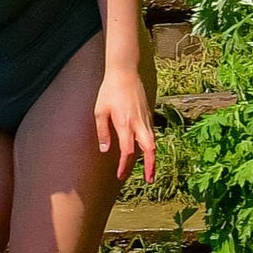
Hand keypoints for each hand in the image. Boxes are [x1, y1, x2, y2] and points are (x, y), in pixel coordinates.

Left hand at [96, 68, 156, 183]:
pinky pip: (151, 135)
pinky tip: (146, 152)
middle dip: (150, 167)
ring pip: (153, 143)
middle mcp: (138, 124)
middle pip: (149, 151)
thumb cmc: (109, 91)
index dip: (125, 166)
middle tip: (149, 180)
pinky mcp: (148, 115)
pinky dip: (150, 147)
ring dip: (152, 158)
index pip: (128, 151)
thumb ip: (102, 132)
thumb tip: (105, 150)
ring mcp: (146, 119)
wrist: (125, 72)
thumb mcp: (100, 112)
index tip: (120, 175)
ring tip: (150, 171)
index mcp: (125, 124)